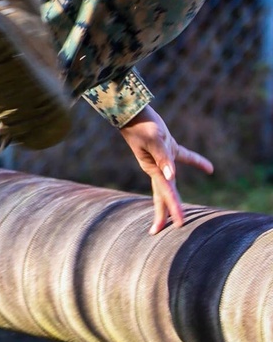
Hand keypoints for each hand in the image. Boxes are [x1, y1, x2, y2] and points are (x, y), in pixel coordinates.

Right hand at [119, 105, 212, 234]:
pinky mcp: (168, 148)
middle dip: (163, 213)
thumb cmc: (142, 124)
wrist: (132, 109)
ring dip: (173, 200)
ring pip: (169, 184)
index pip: (165, 192)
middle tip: (158, 233)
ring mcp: (162, 159)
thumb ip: (164, 158)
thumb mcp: (154, 139)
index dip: (173, 208)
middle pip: (162, 195)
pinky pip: (184, 158)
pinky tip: (209, 169)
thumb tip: (172, 176)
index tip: (180, 224)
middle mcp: (156, 168)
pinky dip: (196, 163)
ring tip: (177, 219)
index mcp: (152, 168)